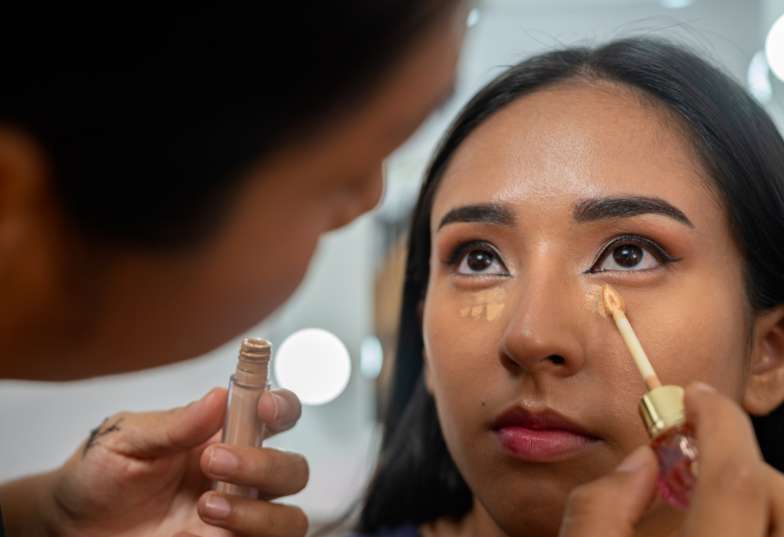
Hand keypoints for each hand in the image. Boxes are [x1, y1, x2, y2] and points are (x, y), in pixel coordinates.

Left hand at [30, 388, 307, 536]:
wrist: (73, 524)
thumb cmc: (100, 473)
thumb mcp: (128, 438)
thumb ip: (176, 423)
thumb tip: (220, 395)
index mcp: (225, 436)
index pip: (277, 415)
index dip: (283, 407)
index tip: (264, 405)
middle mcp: (241, 477)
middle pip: (293, 469)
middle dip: (263, 464)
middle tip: (212, 461)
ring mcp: (238, 517)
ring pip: (291, 518)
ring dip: (257, 512)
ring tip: (206, 507)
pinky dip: (248, 536)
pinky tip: (206, 534)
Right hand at [558, 382, 783, 536]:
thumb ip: (597, 511)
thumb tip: (640, 462)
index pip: (734, 481)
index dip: (719, 423)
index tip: (699, 397)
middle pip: (780, 496)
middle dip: (745, 464)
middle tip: (700, 462)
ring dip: (757, 495)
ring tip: (708, 502)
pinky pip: (775, 534)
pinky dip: (758, 522)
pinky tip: (718, 527)